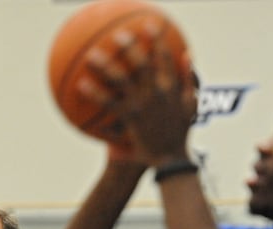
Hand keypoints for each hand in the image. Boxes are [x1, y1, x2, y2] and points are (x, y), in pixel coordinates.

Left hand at [79, 21, 195, 166]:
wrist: (170, 158)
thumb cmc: (180, 132)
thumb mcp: (191, 104)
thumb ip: (189, 78)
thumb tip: (188, 54)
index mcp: (172, 87)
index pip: (165, 57)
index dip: (158, 39)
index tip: (149, 25)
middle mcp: (156, 92)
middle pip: (140, 62)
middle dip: (128, 46)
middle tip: (116, 36)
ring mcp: (142, 104)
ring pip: (121, 79)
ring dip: (105, 65)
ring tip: (91, 56)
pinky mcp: (130, 118)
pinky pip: (109, 102)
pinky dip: (95, 93)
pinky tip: (81, 86)